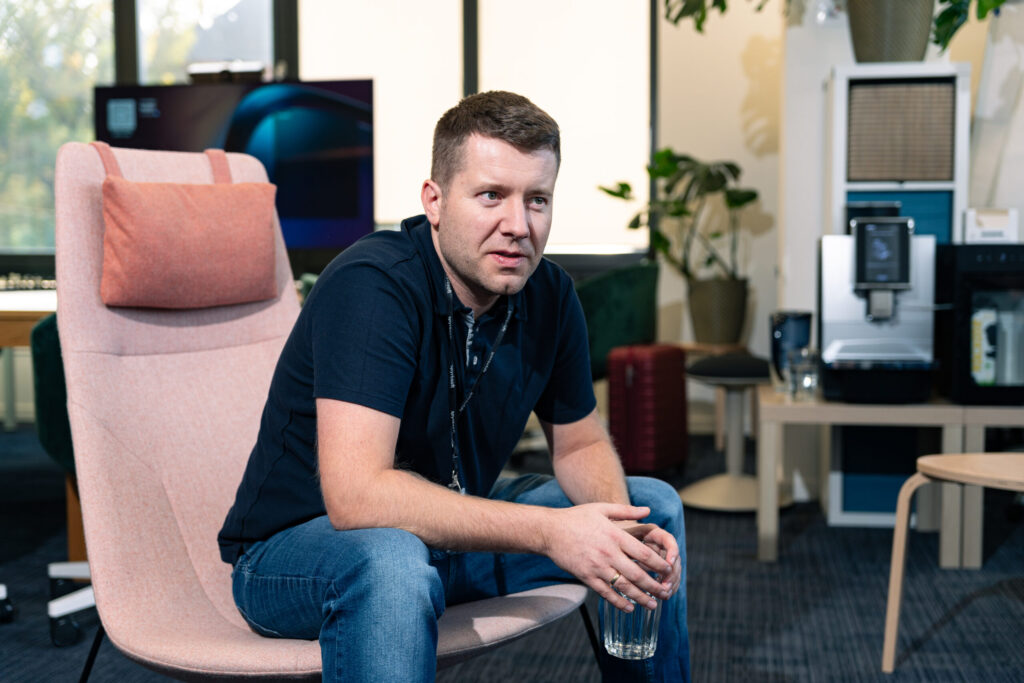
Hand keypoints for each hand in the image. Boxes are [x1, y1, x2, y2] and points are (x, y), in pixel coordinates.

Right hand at [541, 503, 674, 612]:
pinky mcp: (586, 576)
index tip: (669, 570)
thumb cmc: (576, 517)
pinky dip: (618, 602)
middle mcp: (608, 553)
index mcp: (615, 535)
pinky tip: (629, 608)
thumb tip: (648, 511)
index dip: (659, 564)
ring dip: (640, 598)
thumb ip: (626, 510)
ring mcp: (597, 567)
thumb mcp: (601, 508)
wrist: (549, 530)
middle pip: (637, 574)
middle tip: (666, 592)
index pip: (643, 553)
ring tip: (652, 605)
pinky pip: (605, 593)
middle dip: (654, 585)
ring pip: (623, 587)